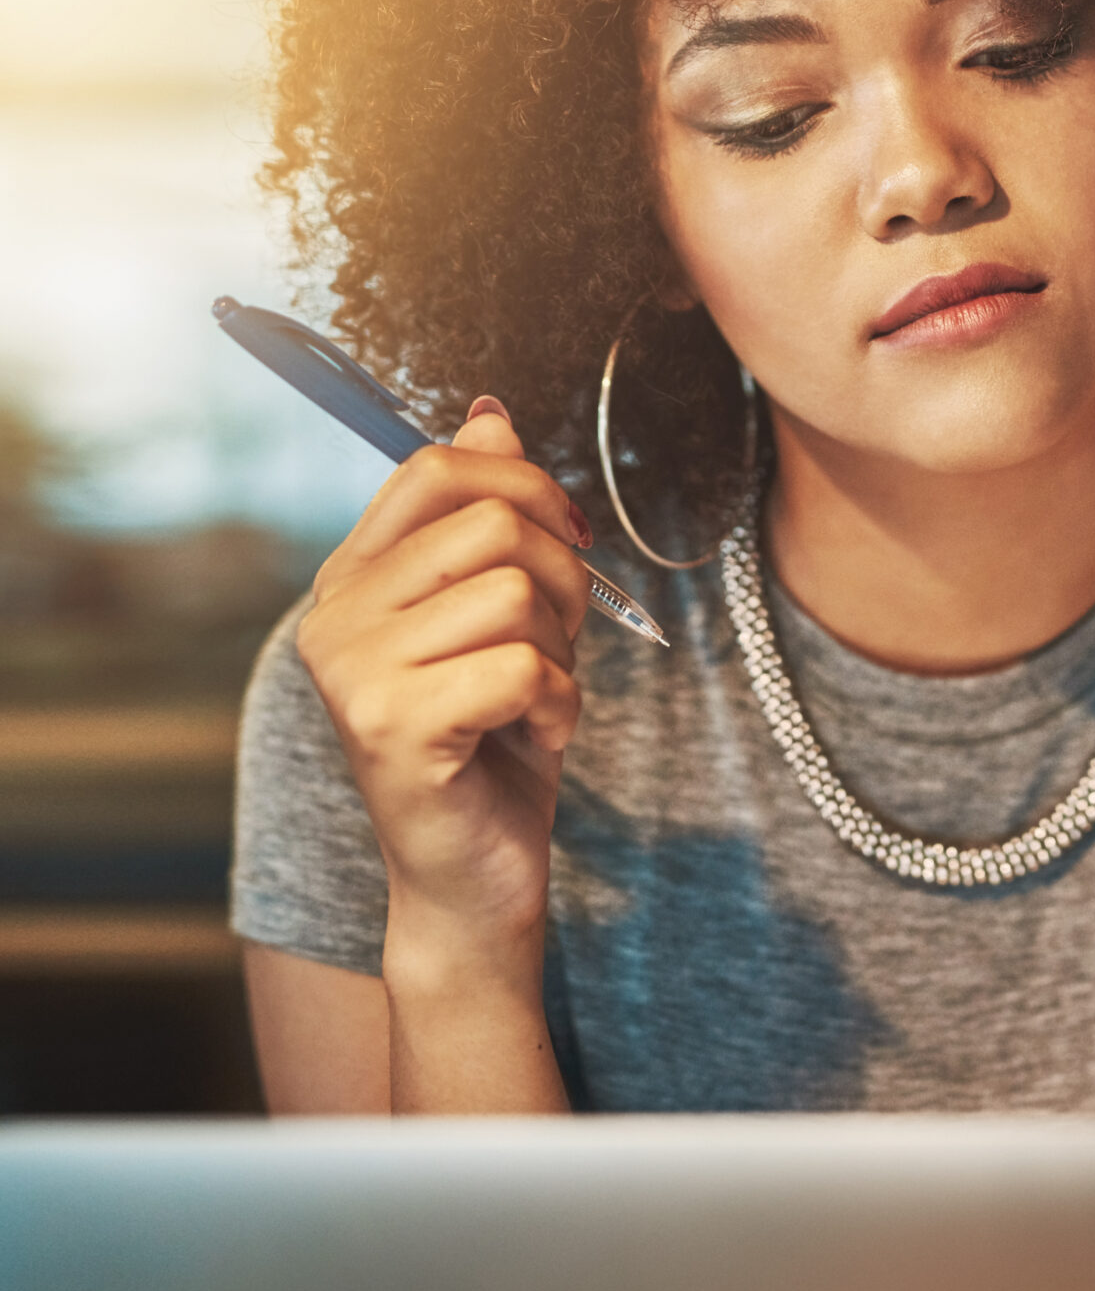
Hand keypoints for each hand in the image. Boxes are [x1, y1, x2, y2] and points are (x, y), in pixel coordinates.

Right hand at [297, 398, 592, 962]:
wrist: (474, 876)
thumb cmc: (492, 740)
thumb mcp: (497, 612)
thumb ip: (485, 514)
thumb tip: (492, 414)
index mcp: (351, 577)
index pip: (436, 467)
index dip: (524, 486)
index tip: (565, 538)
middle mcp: (333, 616)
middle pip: (491, 523)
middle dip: (562, 576)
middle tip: (557, 641)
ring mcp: (354, 672)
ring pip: (516, 591)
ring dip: (562, 647)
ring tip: (537, 694)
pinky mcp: (391, 727)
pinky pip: (521, 665)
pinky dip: (559, 702)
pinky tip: (537, 735)